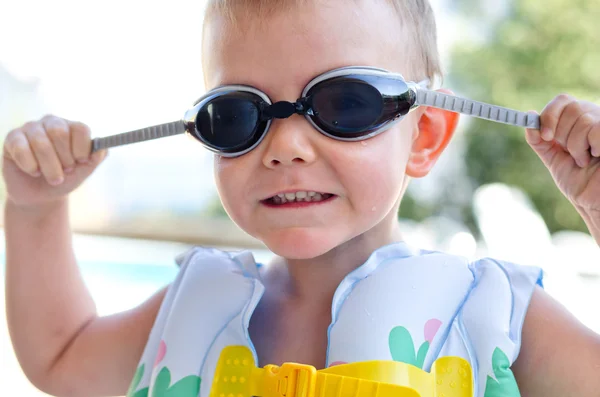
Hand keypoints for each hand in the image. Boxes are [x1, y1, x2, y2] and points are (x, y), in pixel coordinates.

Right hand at [2, 115, 107, 209]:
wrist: (42, 195)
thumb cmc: (66, 179)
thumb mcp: (83, 171)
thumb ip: (95, 159)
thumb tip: (101, 150)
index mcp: (72, 127)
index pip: (80, 128)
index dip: (82, 148)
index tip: (81, 162)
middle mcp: (51, 122)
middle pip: (59, 132)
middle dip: (64, 158)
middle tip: (66, 170)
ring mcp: (31, 129)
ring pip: (40, 143)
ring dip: (49, 167)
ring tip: (53, 178)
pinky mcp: (13, 138)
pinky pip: (21, 149)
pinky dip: (31, 166)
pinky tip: (34, 172)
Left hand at [525, 95, 599, 217]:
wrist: (593, 201)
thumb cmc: (577, 180)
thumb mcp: (553, 157)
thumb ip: (539, 139)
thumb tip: (528, 116)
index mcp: (579, 119)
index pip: (562, 100)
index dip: (550, 115)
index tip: (546, 137)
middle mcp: (595, 116)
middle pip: (571, 107)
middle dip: (562, 134)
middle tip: (569, 152)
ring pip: (582, 120)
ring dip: (576, 147)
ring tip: (585, 160)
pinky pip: (594, 129)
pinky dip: (589, 148)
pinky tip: (596, 157)